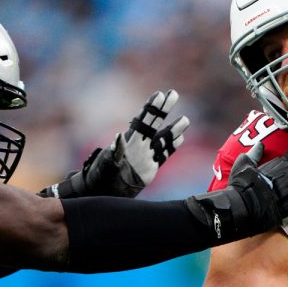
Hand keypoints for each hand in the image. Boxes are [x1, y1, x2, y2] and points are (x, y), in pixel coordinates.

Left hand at [40, 89, 188, 197]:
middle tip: (173, 93)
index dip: (151, 108)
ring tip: (185, 120)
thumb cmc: (102, 176)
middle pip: (154, 124)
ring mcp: (146, 156)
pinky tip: (181, 138)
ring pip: (163, 139)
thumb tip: (119, 136)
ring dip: (174, 130)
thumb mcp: (108, 163)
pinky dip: (172, 147)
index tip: (159, 94)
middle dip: (163, 109)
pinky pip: (164, 155)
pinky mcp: (150, 168)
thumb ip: (116, 151)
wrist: (104, 192)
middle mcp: (140, 145)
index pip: (143, 120)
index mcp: (130, 141)